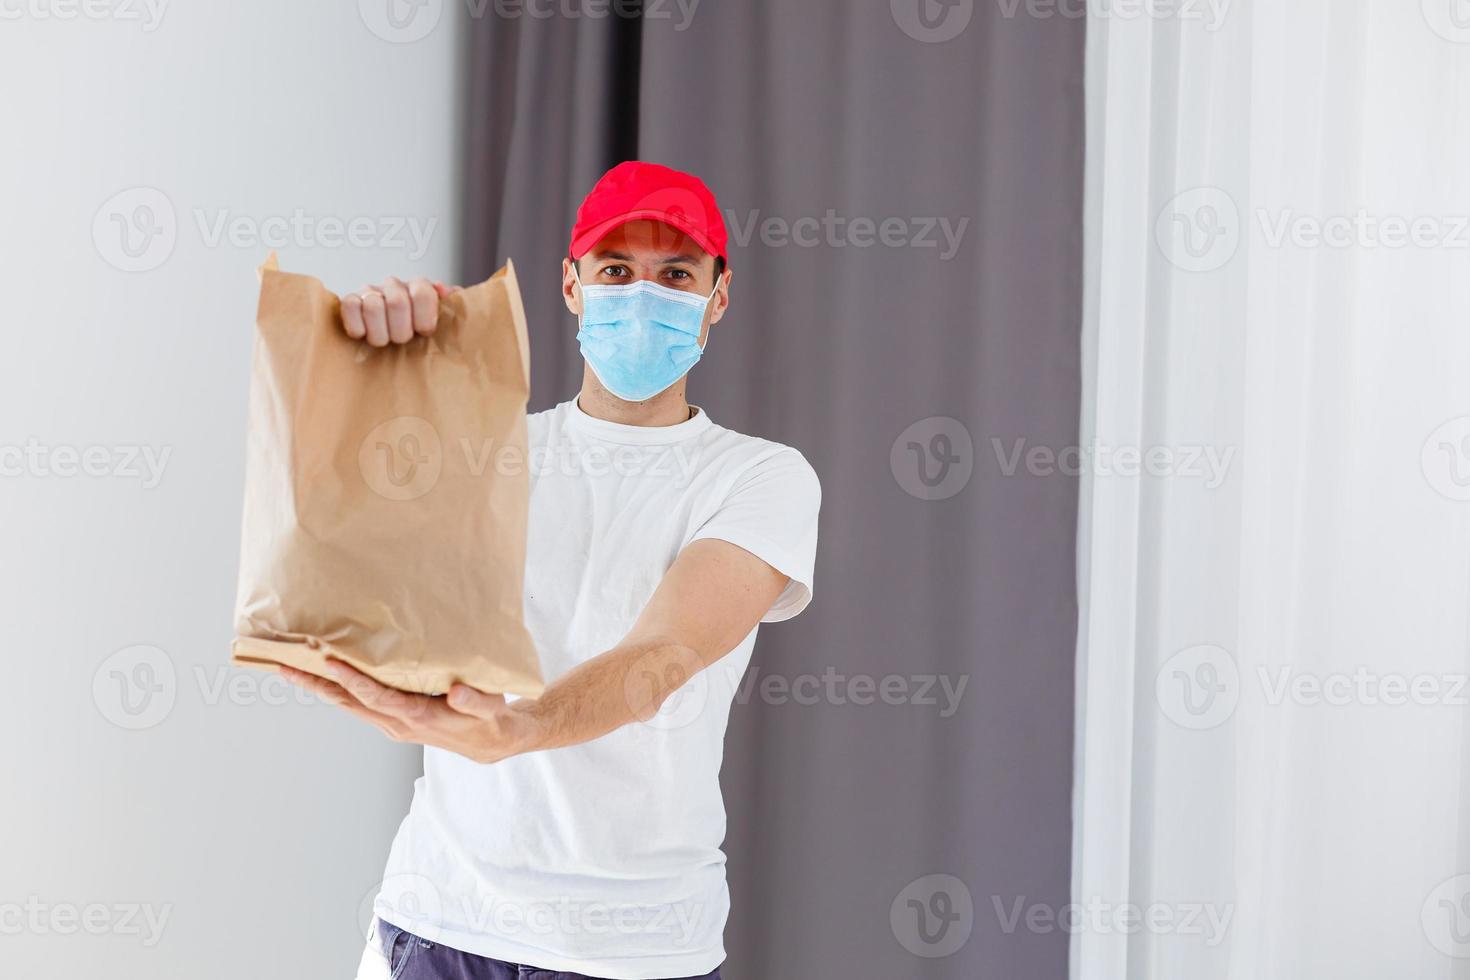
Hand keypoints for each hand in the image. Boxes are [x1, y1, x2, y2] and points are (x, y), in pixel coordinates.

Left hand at [280, 659, 533, 764]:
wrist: (490, 743)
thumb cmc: (489, 719)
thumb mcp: (489, 708)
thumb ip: (474, 700)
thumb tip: (456, 691)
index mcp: (415, 717)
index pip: (375, 697)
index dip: (351, 679)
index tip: (328, 661)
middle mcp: (396, 723)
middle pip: (348, 702)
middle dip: (316, 684)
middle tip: (285, 665)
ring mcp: (390, 723)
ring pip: (348, 704)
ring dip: (319, 688)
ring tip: (291, 668)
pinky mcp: (391, 720)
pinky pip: (357, 704)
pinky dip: (336, 690)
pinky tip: (323, 676)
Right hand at [340, 277, 457, 346]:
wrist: (393, 338)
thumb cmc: (420, 334)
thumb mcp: (442, 323)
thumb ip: (451, 307)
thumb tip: (447, 291)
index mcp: (419, 287)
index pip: (423, 293)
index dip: (424, 319)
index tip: (424, 332)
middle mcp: (394, 285)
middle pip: (397, 303)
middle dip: (401, 331)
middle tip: (403, 340)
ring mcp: (370, 292)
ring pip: (373, 306)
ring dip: (380, 333)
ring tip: (384, 341)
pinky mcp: (350, 301)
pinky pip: (349, 306)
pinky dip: (357, 326)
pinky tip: (365, 334)